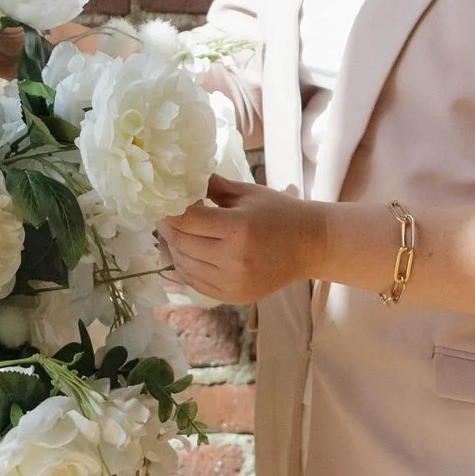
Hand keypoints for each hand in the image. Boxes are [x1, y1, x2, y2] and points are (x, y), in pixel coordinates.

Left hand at [158, 175, 324, 306]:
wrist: (310, 246)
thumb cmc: (280, 213)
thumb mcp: (247, 194)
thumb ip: (213, 186)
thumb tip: (181, 178)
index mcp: (238, 228)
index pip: (188, 221)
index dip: (170, 212)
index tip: (164, 203)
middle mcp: (233, 259)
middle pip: (182, 244)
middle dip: (168, 230)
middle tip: (164, 218)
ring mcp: (233, 282)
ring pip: (184, 267)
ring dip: (173, 250)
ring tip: (174, 235)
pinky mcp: (233, 297)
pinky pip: (196, 284)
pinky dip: (185, 269)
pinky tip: (185, 255)